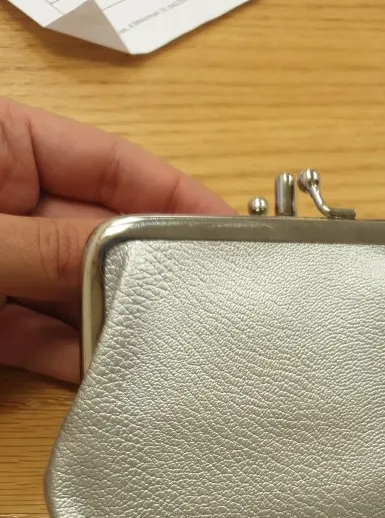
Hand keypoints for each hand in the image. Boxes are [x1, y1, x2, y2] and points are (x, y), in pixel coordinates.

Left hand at [0, 99, 232, 382]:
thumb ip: (48, 249)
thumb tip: (127, 263)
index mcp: (1, 142)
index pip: (109, 162)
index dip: (172, 195)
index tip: (229, 229)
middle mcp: (7, 201)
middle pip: (97, 233)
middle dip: (144, 270)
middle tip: (205, 301)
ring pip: (71, 292)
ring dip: (110, 323)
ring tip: (161, 347)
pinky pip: (36, 337)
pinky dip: (67, 358)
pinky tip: (104, 374)